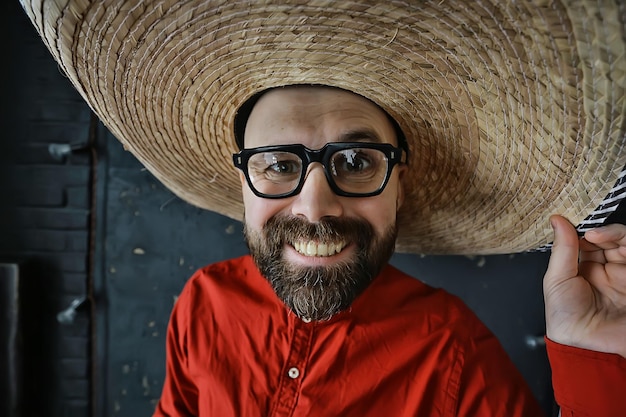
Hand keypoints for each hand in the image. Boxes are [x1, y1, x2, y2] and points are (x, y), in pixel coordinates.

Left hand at [543, 214, 625, 357]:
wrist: (588, 346)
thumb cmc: (568, 319)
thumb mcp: (557, 279)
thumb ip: (562, 248)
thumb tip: (557, 220)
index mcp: (582, 269)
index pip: (586, 240)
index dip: (580, 229)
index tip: (570, 221)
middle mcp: (605, 270)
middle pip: (607, 238)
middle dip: (597, 230)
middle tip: (586, 230)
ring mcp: (623, 274)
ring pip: (623, 242)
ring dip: (611, 233)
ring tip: (595, 235)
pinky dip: (621, 239)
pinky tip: (603, 238)